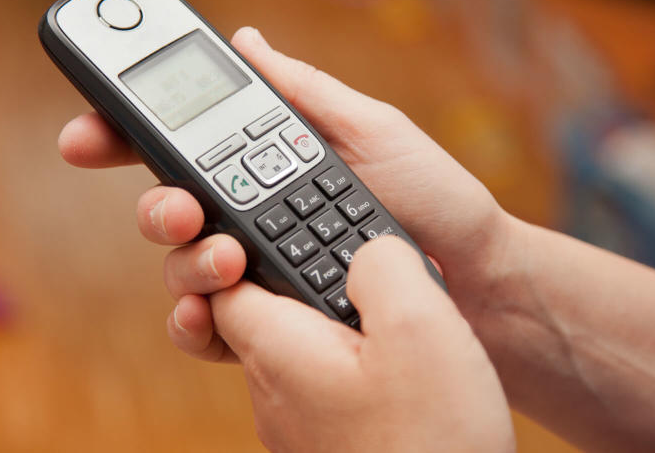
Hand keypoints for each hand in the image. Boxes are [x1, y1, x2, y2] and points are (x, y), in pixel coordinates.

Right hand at [58, 27, 513, 360]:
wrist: (472, 271)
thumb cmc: (430, 192)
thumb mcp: (369, 125)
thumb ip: (301, 90)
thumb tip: (245, 39)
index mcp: (263, 162)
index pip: (178, 146)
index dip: (122, 137)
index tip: (84, 136)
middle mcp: (250, 214)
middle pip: (166, 209)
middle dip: (155, 208)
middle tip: (181, 207)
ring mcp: (257, 269)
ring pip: (182, 268)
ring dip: (185, 262)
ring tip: (229, 255)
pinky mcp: (271, 320)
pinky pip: (210, 326)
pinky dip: (196, 322)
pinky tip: (208, 312)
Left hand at [212, 236, 513, 452]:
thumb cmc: (433, 444)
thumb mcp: (420, 326)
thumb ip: (382, 266)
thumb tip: (367, 254)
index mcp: (278, 351)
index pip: (222, 280)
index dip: (242, 243)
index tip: (288, 224)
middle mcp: (273, 395)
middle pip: (257, 313)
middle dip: (296, 279)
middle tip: (350, 264)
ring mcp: (298, 428)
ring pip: (295, 351)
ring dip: (328, 323)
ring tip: (386, 314)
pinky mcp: (330, 447)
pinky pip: (325, 385)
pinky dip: (349, 362)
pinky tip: (396, 366)